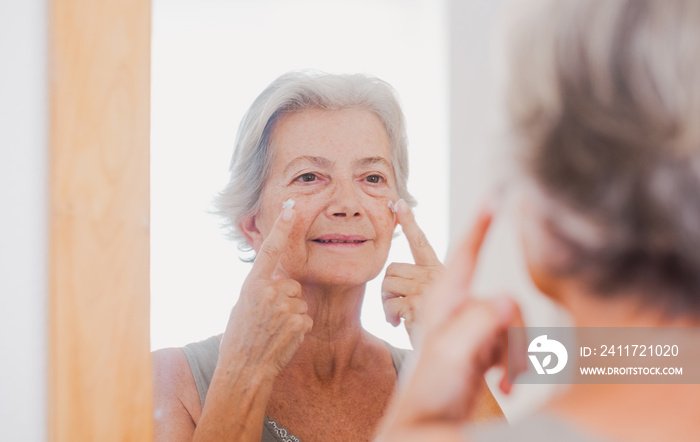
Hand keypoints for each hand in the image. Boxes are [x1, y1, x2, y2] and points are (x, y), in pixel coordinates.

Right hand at [219, 207, 313, 377]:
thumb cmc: (239, 339)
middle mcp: (268, 292)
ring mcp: (285, 308)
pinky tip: (283, 339)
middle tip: (269, 318)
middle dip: (285, 297)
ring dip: (292, 314)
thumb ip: (260, 289)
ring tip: (274, 330)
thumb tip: (278, 280)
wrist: (244, 370)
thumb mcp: (242, 307)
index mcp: (252, 285)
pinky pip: (305, 319)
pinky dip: (298, 329)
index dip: (281, 229)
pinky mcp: (299, 323)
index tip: (291, 210)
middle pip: (291, 284)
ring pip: (299, 302)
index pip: (269, 250)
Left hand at [377, 205, 526, 438]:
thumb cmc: (430, 392)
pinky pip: (517, 346)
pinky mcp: (489, 351)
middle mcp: (463, 311)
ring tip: (495, 380)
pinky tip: (501, 386)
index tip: (496, 196)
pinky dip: (515, 368)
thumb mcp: (451, 354)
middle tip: (497, 364)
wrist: (428, 427)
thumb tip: (506, 297)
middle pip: (507, 299)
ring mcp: (477, 331)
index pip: (465, 255)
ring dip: (512, 356)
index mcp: (446, 302)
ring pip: (516, 325)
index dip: (480, 225)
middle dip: (511, 332)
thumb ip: (476, 324)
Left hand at [382, 199, 444, 341]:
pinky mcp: (419, 306)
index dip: (410, 222)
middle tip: (396, 307)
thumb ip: (416, 287)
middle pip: (392, 268)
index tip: (399, 202)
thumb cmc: (438, 336)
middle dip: (387, 287)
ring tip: (399, 318)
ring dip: (386, 303)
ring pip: (387, 283)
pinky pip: (389, 303)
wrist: (446, 360)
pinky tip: (400, 326)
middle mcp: (436, 277)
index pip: (422, 242)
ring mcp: (429, 290)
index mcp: (439, 272)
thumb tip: (391, 277)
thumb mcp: (429, 306)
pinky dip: (389, 316)